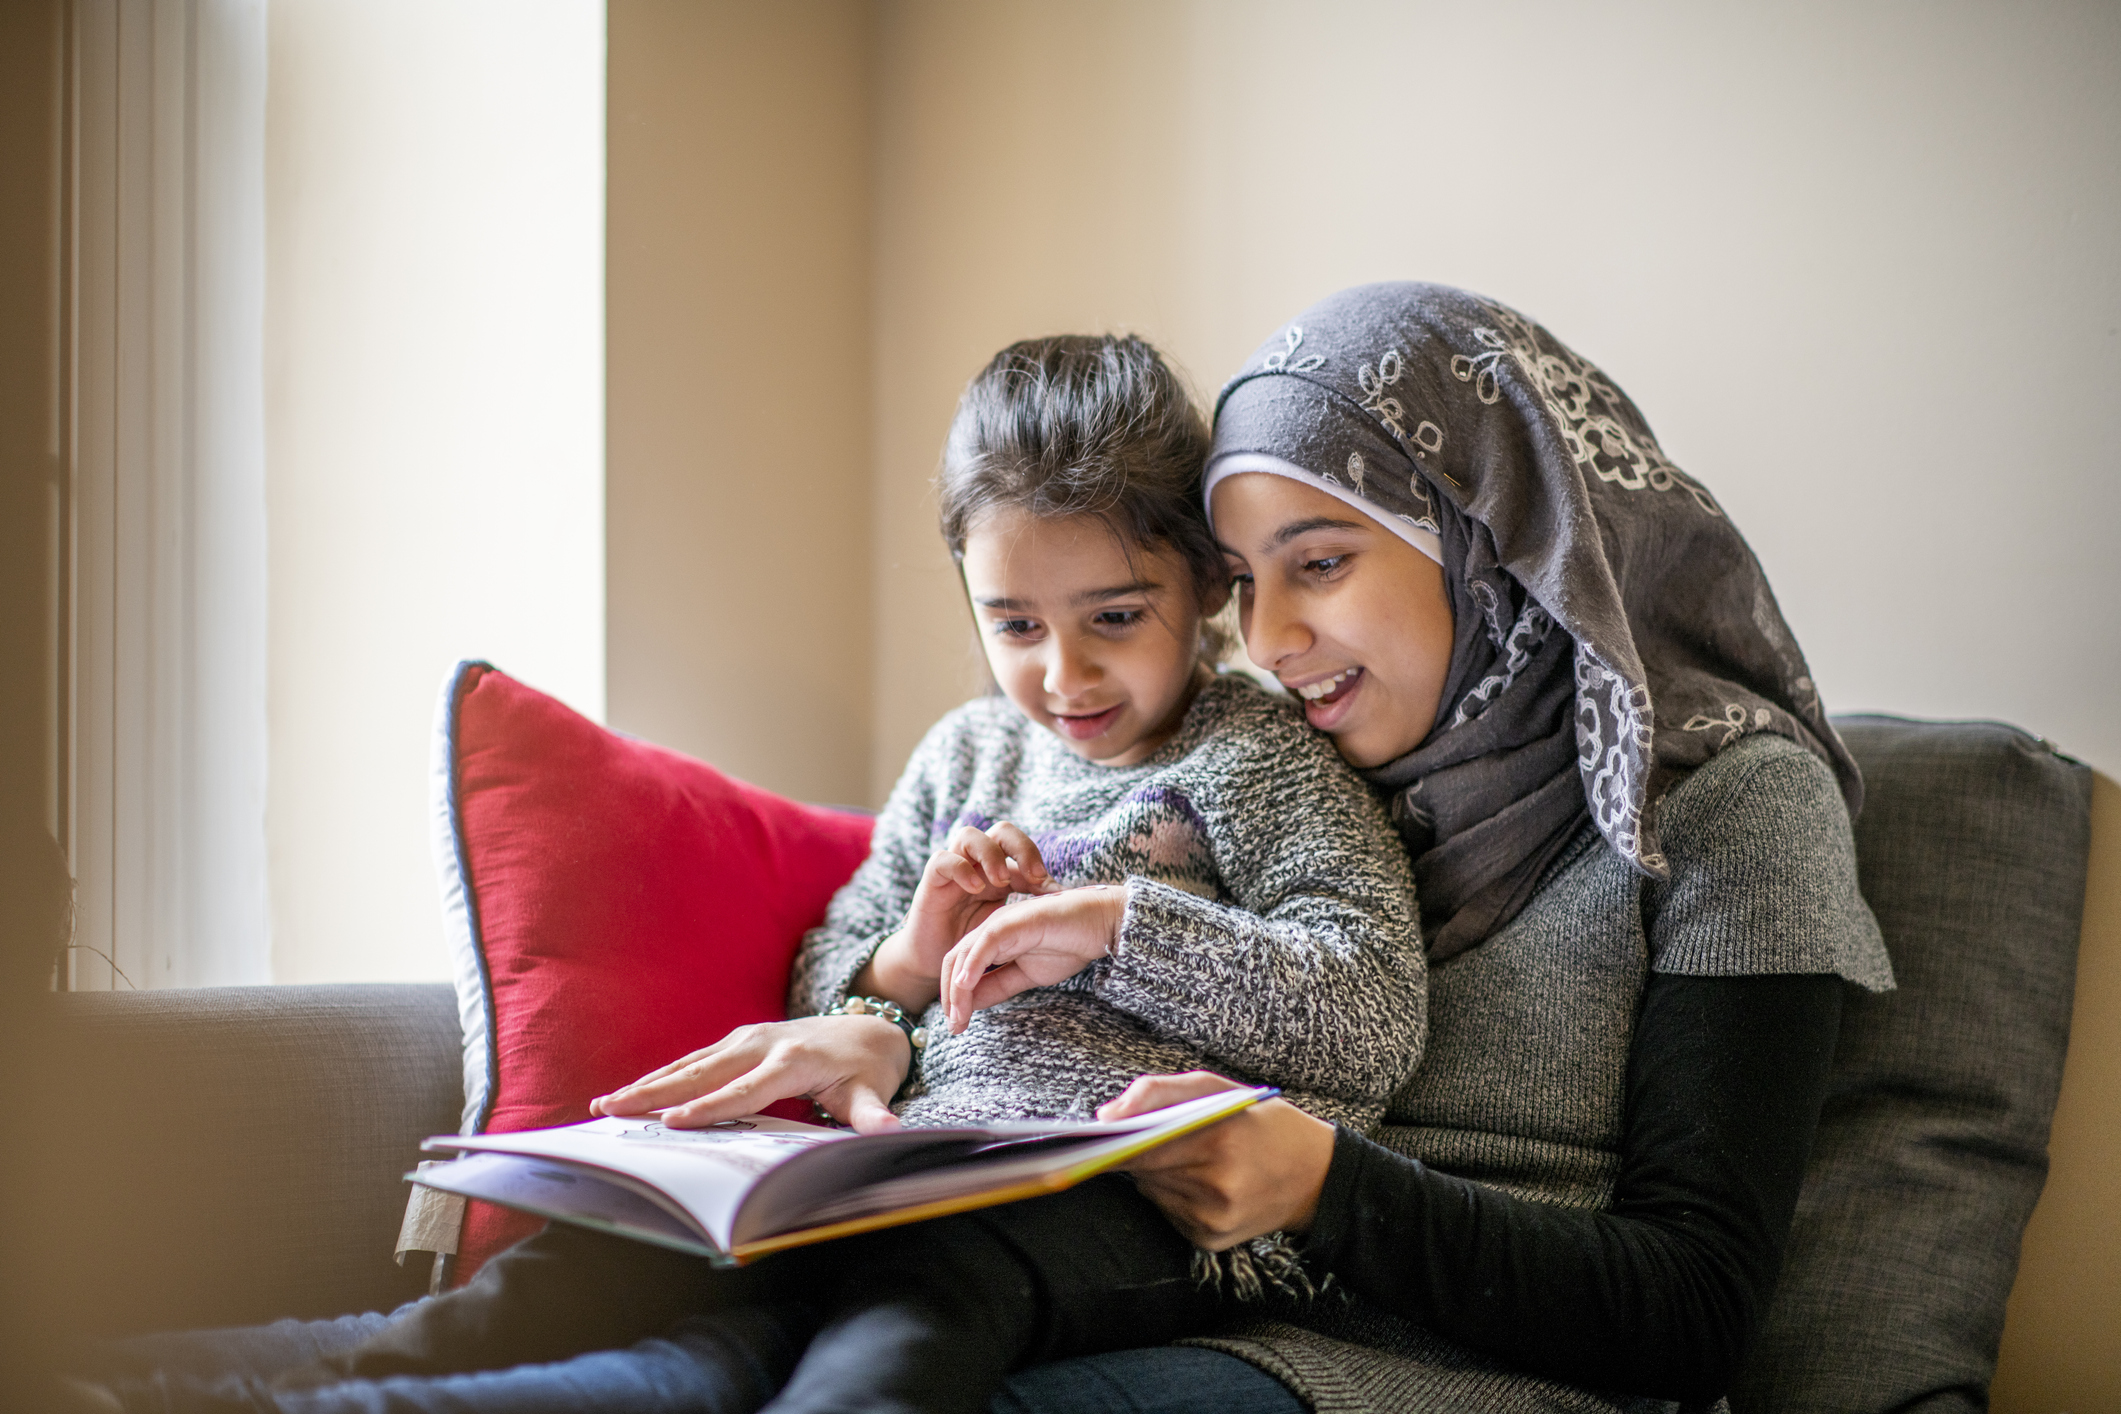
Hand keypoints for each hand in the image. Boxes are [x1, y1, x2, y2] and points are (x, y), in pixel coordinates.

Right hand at [588, 1014, 911, 1131]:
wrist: (868, 1029)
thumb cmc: (867, 1068)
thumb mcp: (873, 1092)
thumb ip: (874, 1114)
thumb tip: (890, 1131)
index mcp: (792, 1060)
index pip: (747, 1089)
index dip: (712, 1106)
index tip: (676, 1122)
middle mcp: (763, 1043)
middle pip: (704, 1071)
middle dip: (657, 1091)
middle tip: (614, 1110)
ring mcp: (747, 1038)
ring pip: (691, 1063)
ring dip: (649, 1083)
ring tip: (607, 1103)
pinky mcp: (738, 1040)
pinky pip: (695, 1060)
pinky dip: (662, 1076)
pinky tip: (633, 1092)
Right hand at [863, 822, 1059, 1010]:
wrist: (936, 962)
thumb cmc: (975, 943)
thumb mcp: (1007, 924)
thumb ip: (1029, 908)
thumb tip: (1063, 897)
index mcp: (999, 870)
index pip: (1021, 848)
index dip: (1039, 862)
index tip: (1054, 890)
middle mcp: (976, 864)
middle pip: (1000, 832)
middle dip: (1020, 847)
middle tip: (1035, 875)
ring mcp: (953, 869)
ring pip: (969, 836)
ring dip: (990, 855)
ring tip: (1002, 881)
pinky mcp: (931, 881)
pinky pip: (942, 860)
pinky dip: (960, 869)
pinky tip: (976, 888)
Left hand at [938, 884, 1125, 1031]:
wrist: (1101, 923)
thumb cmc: (1070, 944)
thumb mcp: (1027, 975)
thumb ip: (1000, 986)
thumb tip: (972, 1004)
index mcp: (992, 940)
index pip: (961, 967)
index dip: (954, 996)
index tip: (958, 1024)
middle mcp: (990, 929)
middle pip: (954, 962)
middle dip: (950, 996)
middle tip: (956, 1026)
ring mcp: (1000, 923)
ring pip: (964, 956)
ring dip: (957, 990)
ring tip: (959, 1017)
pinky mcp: (1013, 922)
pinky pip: (984, 945)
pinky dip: (971, 966)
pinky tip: (965, 986)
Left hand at [1098, 1072, 1337, 1250]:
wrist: (1315, 1177)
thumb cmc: (1261, 1123)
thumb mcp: (1216, 1088)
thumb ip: (1157, 1092)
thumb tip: (1105, 1115)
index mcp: (1219, 1141)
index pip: (1143, 1147)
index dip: (1113, 1143)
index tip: (1090, 1138)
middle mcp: (1216, 1187)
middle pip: (1143, 1170)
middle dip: (1138, 1151)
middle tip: (1144, 1134)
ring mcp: (1212, 1220)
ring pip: (1151, 1191)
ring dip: (1155, 1173)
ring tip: (1188, 1156)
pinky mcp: (1209, 1241)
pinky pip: (1166, 1212)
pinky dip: (1171, 1195)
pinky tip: (1198, 1182)